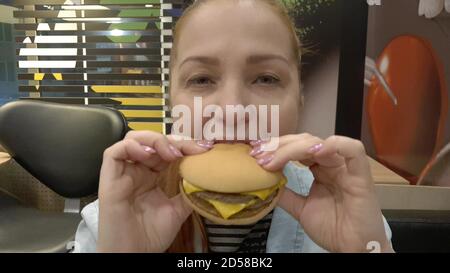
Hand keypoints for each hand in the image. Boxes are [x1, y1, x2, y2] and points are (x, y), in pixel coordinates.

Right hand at [97, 131, 212, 251]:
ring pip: (132, 140)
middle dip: (172, 140)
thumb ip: (188, 191)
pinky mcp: (109, 179)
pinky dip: (132, 147)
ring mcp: (122, 174)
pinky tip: (149, 154)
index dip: (184, 145)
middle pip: (151, 141)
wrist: (134, 254)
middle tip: (190, 149)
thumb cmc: (151, 236)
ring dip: (154, 140)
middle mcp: (136, 171)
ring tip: (171, 153)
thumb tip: (205, 175)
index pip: (166, 149)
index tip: (203, 149)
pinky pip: (113, 152)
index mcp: (151, 175)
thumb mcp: (178, 209)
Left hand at [250, 134, 392, 252]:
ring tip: (275, 158)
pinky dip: (334, 145)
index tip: (255, 154)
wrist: (354, 249)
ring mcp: (346, 167)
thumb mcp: (300, 209)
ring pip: (320, 143)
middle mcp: (332, 163)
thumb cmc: (333, 229)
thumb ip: (285, 194)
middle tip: (259, 155)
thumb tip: (264, 181)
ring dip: (294, 147)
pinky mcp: (361, 175)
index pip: (296, 148)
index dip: (276, 147)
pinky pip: (353, 150)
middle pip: (304, 141)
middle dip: (279, 146)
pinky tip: (313, 152)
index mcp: (320, 169)